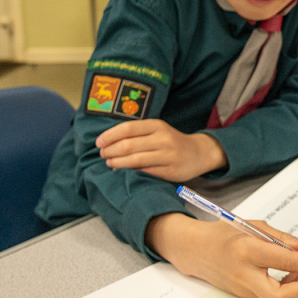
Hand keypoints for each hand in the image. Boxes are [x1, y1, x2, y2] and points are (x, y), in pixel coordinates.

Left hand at [96, 119, 226, 181]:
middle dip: (110, 151)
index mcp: (157, 125)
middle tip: (102, 155)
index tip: (98, 143)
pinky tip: (123, 171)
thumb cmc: (172, 141)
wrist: (199, 153)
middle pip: (128, 145)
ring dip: (117, 163)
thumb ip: (138, 134)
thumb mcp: (158, 130)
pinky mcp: (170, 171)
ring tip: (109, 163)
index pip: (127, 128)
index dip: (109, 136)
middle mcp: (163, 139)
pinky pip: (145, 172)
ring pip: (135, 160)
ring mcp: (167, 156)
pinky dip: (130, 172)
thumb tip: (109, 142)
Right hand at [146, 213, 297, 297]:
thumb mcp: (253, 226)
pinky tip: (286, 272)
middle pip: (280, 297)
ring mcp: (243, 289)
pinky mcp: (245, 296)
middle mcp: (244, 274)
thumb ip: (281, 238)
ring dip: (296, 286)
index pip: (286, 260)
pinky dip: (285, 287)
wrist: (194, 250)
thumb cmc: (222, 234)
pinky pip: (272, 297)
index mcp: (247, 250)